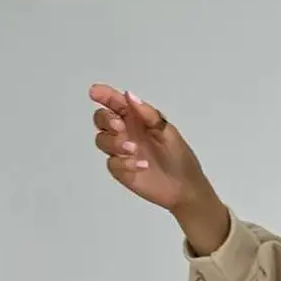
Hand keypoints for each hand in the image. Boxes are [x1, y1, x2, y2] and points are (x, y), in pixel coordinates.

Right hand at [89, 83, 211, 212]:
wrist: (185, 188)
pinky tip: (142, 165)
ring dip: (114, 142)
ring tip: (134, 149)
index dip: (104, 95)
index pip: (115, 103)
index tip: (95, 92)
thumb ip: (148, 114)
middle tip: (120, 126)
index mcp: (136, 118)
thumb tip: (129, 95)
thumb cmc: (178, 157)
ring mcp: (121, 152)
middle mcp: (125, 132)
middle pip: (101, 119)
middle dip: (106, 120)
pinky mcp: (121, 170)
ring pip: (102, 140)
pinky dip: (124, 163)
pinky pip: (112, 163)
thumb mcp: (167, 132)